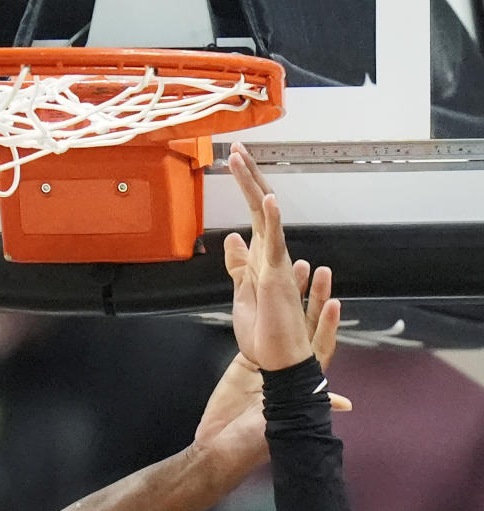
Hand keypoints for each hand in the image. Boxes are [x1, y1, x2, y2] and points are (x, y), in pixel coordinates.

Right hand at [195, 260, 346, 462]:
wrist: (219, 447)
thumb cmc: (251, 443)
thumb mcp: (281, 425)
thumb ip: (311, 410)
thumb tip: (345, 403)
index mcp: (302, 382)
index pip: (321, 346)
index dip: (328, 324)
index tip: (334, 302)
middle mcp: (288, 367)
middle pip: (303, 325)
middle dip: (311, 298)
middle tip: (317, 270)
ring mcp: (267, 361)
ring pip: (280, 322)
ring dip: (288, 297)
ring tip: (293, 268)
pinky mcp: (247, 360)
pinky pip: (255, 328)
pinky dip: (260, 308)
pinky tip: (260, 287)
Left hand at [224, 142, 337, 371]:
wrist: (280, 362)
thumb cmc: (266, 334)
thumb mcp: (241, 295)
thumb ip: (238, 267)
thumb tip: (230, 238)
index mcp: (263, 259)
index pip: (254, 215)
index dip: (245, 188)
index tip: (232, 161)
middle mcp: (273, 255)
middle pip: (260, 206)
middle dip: (248, 176)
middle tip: (235, 148)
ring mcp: (277, 263)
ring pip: (266, 216)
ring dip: (254, 186)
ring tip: (241, 160)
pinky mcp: (278, 276)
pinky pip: (276, 244)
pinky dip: (273, 220)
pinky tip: (268, 199)